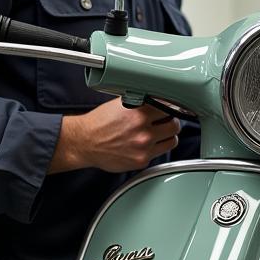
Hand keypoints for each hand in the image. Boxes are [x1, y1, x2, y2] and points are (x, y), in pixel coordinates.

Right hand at [50, 99, 180, 173]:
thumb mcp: (120, 103)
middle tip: (165, 121)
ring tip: (160, 133)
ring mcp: (143, 147)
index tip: (169, 108)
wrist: (85, 142)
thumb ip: (141, 101)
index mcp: (138, 113)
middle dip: (171, 122)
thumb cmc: (100, 123)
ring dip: (168, 136)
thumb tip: (159, 99)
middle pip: (174, 125)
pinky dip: (156, 148)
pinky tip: (147, 143)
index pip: (168, 107)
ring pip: (172, 140)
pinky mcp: (142, 160)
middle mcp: (142, 130)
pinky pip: (159, 153)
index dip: (169, 107)